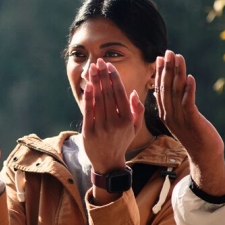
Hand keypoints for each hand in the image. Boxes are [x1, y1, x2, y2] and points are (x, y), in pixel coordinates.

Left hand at [81, 59, 140, 176]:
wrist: (108, 162)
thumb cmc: (122, 141)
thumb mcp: (134, 127)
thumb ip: (137, 110)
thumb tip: (133, 92)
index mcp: (127, 119)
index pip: (120, 93)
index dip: (114, 77)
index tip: (109, 66)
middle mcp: (115, 122)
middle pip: (108, 93)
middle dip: (103, 75)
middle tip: (99, 61)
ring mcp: (101, 127)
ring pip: (98, 99)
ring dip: (95, 81)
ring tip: (92, 68)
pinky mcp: (89, 131)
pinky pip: (88, 111)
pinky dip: (88, 97)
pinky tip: (88, 85)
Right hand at [154, 50, 224, 195]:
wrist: (204, 155)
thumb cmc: (195, 136)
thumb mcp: (181, 118)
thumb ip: (173, 103)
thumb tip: (164, 90)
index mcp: (165, 113)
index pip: (160, 89)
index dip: (160, 73)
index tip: (160, 58)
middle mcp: (169, 115)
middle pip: (166, 87)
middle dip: (167, 68)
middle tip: (168, 52)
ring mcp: (179, 118)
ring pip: (176, 92)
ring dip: (177, 74)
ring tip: (178, 58)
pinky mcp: (192, 121)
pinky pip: (188, 103)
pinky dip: (189, 90)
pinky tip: (190, 77)